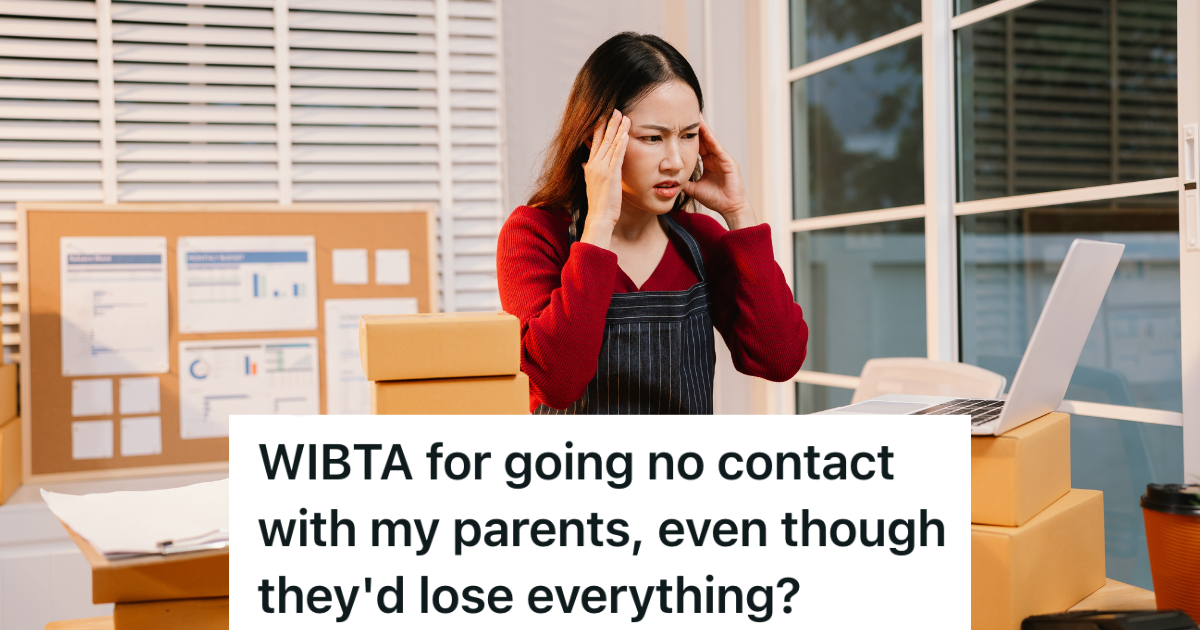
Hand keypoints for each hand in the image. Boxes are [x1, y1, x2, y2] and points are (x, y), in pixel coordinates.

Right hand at [579, 110, 630, 248]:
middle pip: (601, 139)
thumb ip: (590, 171)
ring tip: (623, 115)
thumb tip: (584, 163)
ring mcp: (601, 169)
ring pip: (610, 144)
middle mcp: (593, 165)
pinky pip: (617, 156)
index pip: (594, 142)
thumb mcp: (592, 184)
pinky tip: (626, 134)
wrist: (599, 217)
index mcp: (590, 166)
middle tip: (615, 109)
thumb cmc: (600, 204)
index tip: (606, 116)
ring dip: (617, 129)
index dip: (600, 128)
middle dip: (609, 123)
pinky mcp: (610, 175)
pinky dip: (621, 144)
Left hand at [681, 118, 757, 229]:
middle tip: (686, 114)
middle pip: (704, 140)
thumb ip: (684, 181)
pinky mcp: (729, 162)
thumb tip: (669, 178)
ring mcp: (723, 159)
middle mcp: (715, 158)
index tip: (679, 127)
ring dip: (703, 128)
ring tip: (696, 116)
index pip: (697, 146)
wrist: (729, 208)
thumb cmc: (715, 199)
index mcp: (708, 163)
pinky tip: (705, 130)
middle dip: (696, 127)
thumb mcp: (694, 189)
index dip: (689, 137)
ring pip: (711, 140)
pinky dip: (711, 138)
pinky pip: (718, 148)